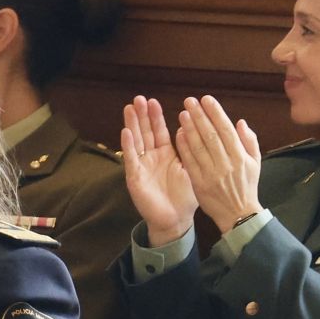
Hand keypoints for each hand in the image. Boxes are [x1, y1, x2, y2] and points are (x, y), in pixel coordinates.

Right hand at [118, 96, 198, 247]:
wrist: (176, 220)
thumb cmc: (185, 197)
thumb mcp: (193, 168)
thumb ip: (192, 150)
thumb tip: (194, 128)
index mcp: (166, 155)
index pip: (159, 131)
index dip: (156, 117)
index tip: (153, 101)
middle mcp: (152, 158)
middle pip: (145, 132)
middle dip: (141, 116)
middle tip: (138, 98)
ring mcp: (142, 167)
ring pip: (136, 141)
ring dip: (132, 125)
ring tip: (129, 108)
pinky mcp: (135, 178)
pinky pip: (131, 159)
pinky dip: (128, 146)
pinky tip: (126, 132)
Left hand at [174, 95, 263, 235]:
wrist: (238, 214)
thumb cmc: (247, 186)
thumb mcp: (255, 162)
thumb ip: (249, 141)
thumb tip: (239, 122)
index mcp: (240, 156)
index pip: (226, 129)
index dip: (215, 113)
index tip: (206, 100)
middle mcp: (226, 163)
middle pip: (210, 135)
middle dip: (199, 116)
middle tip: (189, 101)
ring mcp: (211, 173)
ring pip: (199, 147)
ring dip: (189, 128)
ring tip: (182, 113)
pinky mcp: (199, 183)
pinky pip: (190, 162)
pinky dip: (184, 147)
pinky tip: (178, 134)